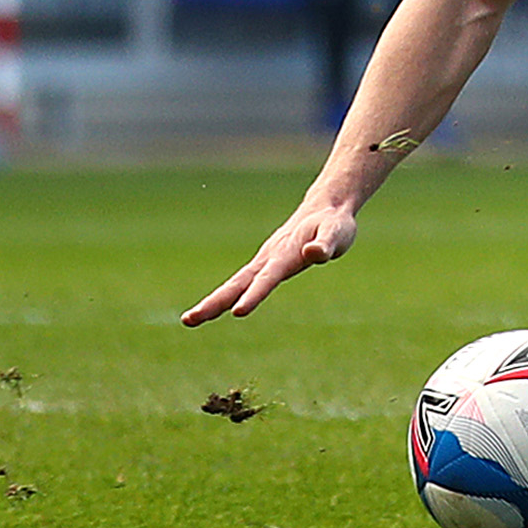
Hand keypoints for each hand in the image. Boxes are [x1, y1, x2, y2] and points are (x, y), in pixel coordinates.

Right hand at [181, 199, 358, 324]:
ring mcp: (264, 261)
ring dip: (214, 302)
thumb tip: (313, 253)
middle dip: (214, 302)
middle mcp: (269, 258)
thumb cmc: (334, 224)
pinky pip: (243, 283)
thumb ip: (326, 245)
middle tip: (189, 320)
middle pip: (237, 283)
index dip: (254, 295)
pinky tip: (215, 309)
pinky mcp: (266, 264)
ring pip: (235, 284)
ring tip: (190, 320)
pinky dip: (226, 296)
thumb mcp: (337, 233)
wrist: (325, 207)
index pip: (267, 279)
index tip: (238, 312)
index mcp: (284, 255)